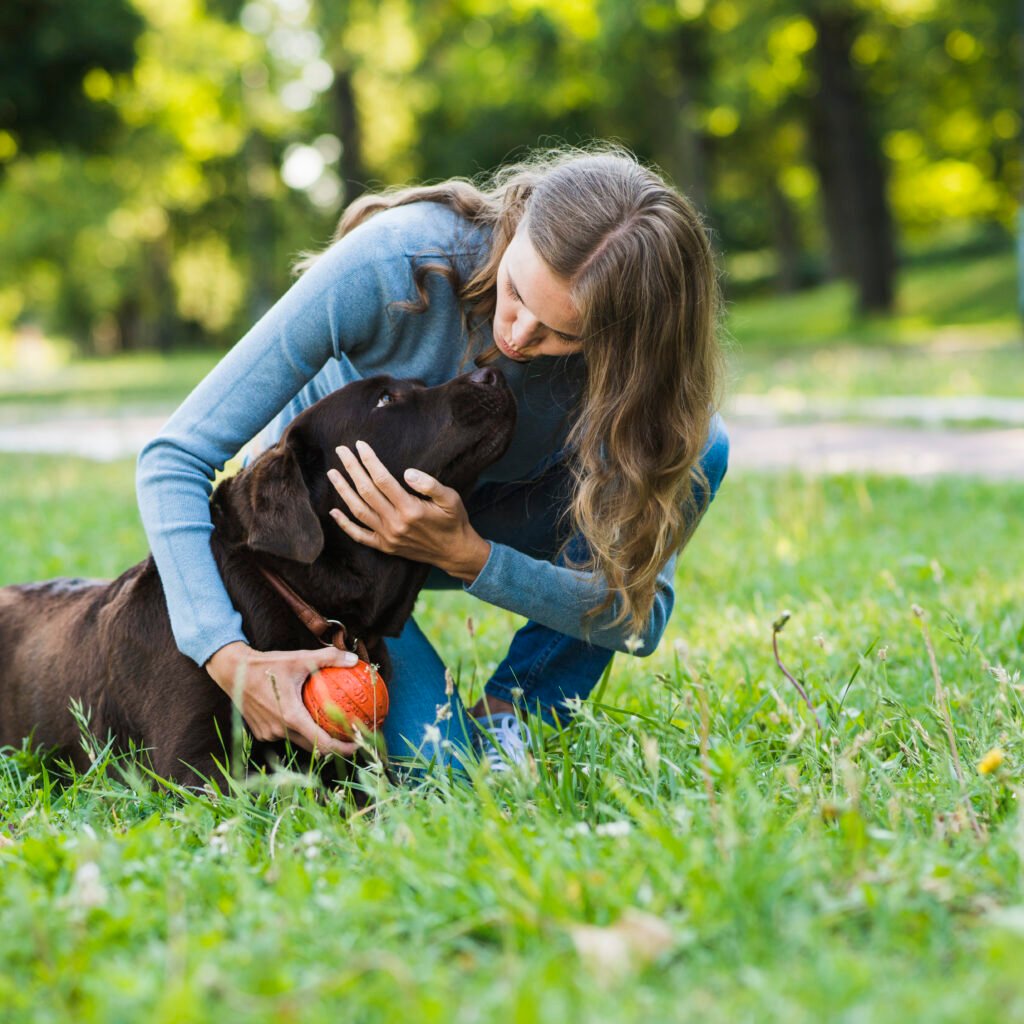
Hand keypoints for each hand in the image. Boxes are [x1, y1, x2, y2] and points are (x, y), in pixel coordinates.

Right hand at [205, 641, 358, 756]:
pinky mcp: (261, 732)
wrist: (232, 671)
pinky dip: (299, 730)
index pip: (323, 743)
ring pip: (299, 741)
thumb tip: (354, 659)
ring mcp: (269, 733)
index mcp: (291, 717)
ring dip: (316, 738)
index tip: (359, 744)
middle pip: (314, 746)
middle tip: (352, 736)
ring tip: (334, 728)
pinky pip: (285, 735)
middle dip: (334, 745)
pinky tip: (309, 718)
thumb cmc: (266, 664)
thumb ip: (328, 658)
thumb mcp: (299, 658)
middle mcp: (279, 730)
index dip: (343, 748)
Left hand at [327, 440, 489, 582]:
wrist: (454, 552)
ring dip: (343, 491)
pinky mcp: (385, 546)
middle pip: (366, 491)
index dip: (369, 461)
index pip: (383, 480)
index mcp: (411, 509)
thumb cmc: (453, 521)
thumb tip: (407, 472)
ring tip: (332, 473)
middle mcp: (395, 523)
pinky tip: (333, 512)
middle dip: (352, 469)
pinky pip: (359, 536)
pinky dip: (344, 524)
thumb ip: (429, 484)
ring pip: (358, 511)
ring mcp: (387, 536)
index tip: (360, 445)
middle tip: (341, 451)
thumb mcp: (450, 498)